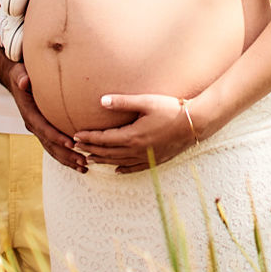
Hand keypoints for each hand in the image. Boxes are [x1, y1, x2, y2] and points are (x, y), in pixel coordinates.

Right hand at [7, 62, 85, 172]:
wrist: (16, 80)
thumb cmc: (21, 75)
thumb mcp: (19, 74)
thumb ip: (22, 78)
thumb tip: (24, 81)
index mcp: (30, 114)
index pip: (44, 128)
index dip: (57, 137)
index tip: (72, 143)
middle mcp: (33, 125)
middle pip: (50, 145)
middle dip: (66, 155)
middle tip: (83, 162)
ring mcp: (38, 130)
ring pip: (53, 149)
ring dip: (68, 159)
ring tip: (84, 167)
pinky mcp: (44, 130)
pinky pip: (55, 146)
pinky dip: (66, 154)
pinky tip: (79, 161)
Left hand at [74, 93, 198, 173]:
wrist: (195, 123)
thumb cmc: (171, 109)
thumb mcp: (146, 102)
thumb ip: (123, 102)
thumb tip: (101, 101)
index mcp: (132, 136)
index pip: (104, 139)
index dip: (88, 138)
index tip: (75, 136)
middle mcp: (136, 150)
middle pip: (108, 152)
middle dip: (91, 150)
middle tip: (76, 148)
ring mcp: (146, 157)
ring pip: (118, 162)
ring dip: (103, 160)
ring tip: (90, 159)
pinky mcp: (155, 160)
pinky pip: (134, 168)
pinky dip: (123, 169)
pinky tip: (117, 170)